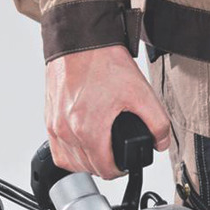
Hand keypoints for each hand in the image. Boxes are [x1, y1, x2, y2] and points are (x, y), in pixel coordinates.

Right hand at [45, 45, 170, 177]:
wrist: (80, 39)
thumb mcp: (141, 92)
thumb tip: (160, 143)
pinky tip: (81, 146)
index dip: (120, 170)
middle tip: (117, 154)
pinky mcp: (48, 117)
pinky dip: (69, 154)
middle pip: (88, 168)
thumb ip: (157, 122)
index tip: (125, 162)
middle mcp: (67, 130)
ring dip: (87, 162)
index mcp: (89, 128)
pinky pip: (56, 150)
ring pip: (70, 163)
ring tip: (101, 151)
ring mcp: (55, 124)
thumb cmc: (103, 61)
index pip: (105, 170)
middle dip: (106, 165)